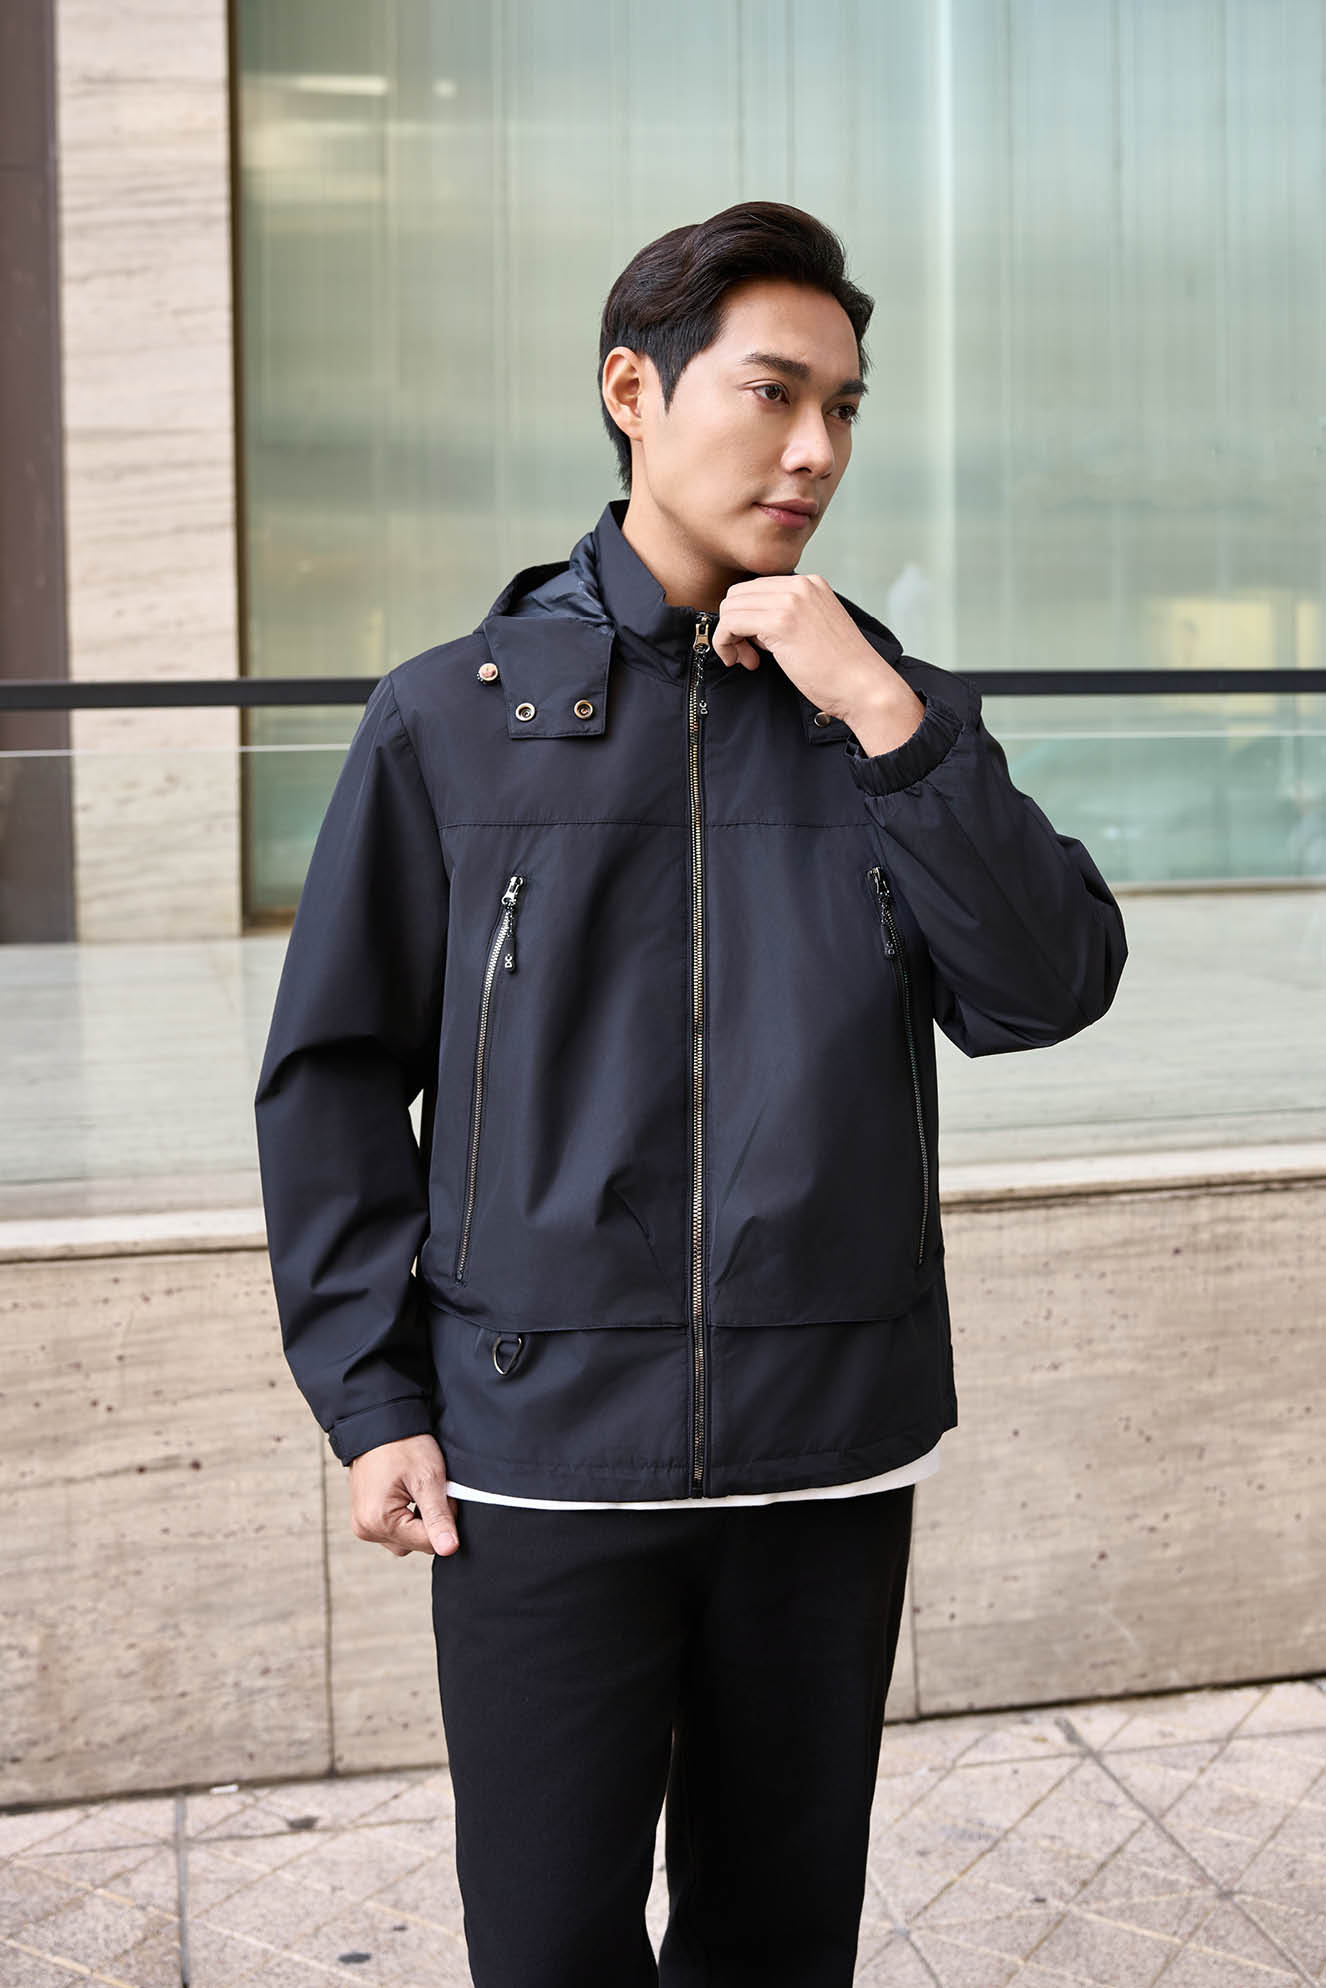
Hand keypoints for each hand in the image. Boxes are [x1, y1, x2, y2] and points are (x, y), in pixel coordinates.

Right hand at [348, 1433, 459, 1556]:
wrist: (378, 1424)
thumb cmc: (402, 1446)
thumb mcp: (428, 1479)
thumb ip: (439, 1518)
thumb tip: (449, 1550)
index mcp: (379, 1522)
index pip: (427, 1544)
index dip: (444, 1519)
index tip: (442, 1494)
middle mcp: (366, 1529)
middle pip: (415, 1544)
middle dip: (429, 1521)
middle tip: (429, 1489)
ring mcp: (363, 1525)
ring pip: (405, 1539)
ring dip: (416, 1520)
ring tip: (415, 1489)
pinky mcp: (365, 1518)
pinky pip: (393, 1529)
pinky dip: (404, 1516)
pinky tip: (405, 1493)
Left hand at [711, 572, 924, 747]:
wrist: (863, 686)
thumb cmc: (839, 669)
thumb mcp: (814, 628)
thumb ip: (786, 617)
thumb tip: (749, 625)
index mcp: (810, 583)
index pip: (756, 588)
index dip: (746, 618)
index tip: (754, 646)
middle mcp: (800, 585)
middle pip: (739, 594)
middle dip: (733, 625)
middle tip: (747, 655)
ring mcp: (789, 601)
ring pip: (730, 607)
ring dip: (729, 637)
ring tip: (747, 660)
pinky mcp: (779, 622)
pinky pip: (730, 623)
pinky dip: (726, 643)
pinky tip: (744, 662)